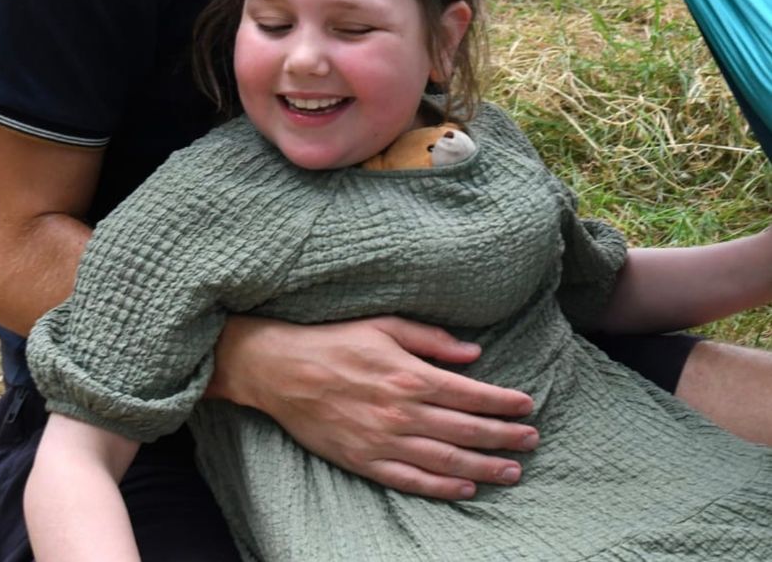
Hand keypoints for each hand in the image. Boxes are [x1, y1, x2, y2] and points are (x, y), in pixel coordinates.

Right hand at [207, 315, 537, 499]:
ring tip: (511, 470)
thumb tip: (473, 352)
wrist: (281, 369)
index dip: (502, 402)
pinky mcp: (365, 461)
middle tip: (531, 440)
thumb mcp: (383, 325)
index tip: (527, 406)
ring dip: (484, 466)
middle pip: (465, 429)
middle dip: (503, 436)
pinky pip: (412, 480)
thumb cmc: (334, 341)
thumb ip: (431, 339)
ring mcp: (384, 441)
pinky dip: (443, 486)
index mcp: (408, 375)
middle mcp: (401, 412)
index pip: (469, 393)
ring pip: (446, 459)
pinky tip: (466, 487)